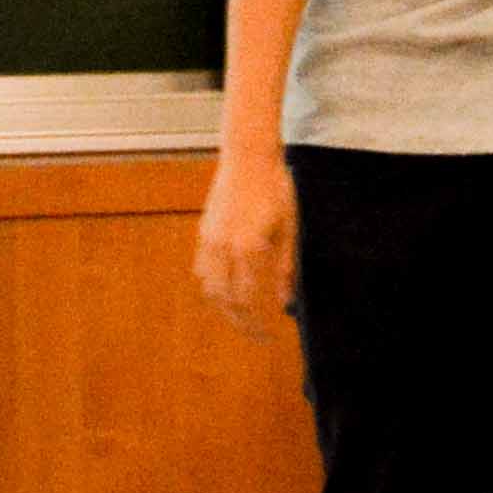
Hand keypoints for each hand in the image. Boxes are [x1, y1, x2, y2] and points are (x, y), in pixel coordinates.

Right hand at [196, 153, 294, 326]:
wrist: (248, 156)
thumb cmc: (276, 189)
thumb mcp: (289, 229)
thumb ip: (285, 268)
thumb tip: (284, 302)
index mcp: (248, 248)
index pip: (248, 300)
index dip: (257, 324)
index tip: (268, 336)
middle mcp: (224, 248)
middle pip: (224, 300)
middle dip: (239, 322)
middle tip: (257, 334)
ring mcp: (210, 240)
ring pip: (209, 287)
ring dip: (224, 306)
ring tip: (243, 315)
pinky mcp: (204, 232)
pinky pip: (203, 269)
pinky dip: (213, 286)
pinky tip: (229, 288)